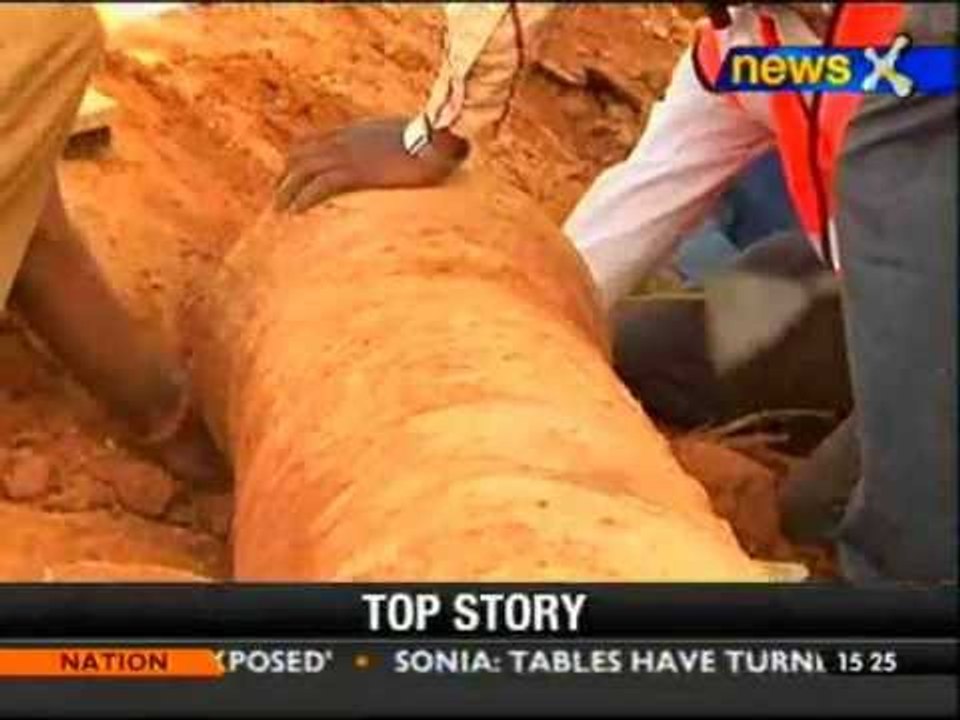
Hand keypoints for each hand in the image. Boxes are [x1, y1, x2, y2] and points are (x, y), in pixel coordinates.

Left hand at [275, 117, 468, 212]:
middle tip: (279, 197)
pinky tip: (296, 213)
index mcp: (355, 130)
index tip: (292, 176)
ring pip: (304, 170)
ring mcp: (349, 153)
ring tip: (280, 210)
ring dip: (288, 190)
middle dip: (287, 176)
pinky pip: (320, 185)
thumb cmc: (430, 141)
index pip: (314, 140)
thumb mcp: (404, 138)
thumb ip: (391, 146)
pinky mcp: (356, 171)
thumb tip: (398, 157)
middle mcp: (345, 138)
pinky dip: (304, 199)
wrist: (437, 140)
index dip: (299, 159)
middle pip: (301, 154)